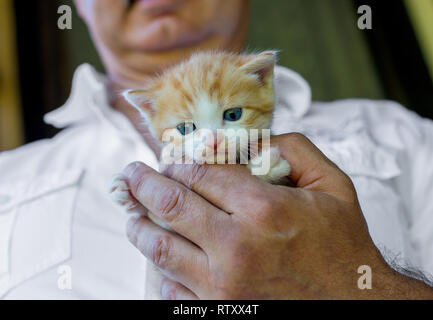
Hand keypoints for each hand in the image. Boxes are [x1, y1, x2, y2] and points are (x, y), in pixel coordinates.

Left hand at [123, 133, 432, 298]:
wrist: (355, 303)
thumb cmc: (342, 245)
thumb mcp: (333, 185)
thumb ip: (294, 150)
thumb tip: (252, 140)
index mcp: (263, 209)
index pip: (202, 173)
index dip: (181, 162)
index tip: (170, 159)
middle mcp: (236, 246)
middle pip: (170, 204)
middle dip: (143, 184)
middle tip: (131, 175)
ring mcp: (222, 283)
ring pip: (160, 247)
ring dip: (139, 225)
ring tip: (132, 213)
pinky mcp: (219, 310)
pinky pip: (172, 288)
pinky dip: (160, 269)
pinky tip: (159, 256)